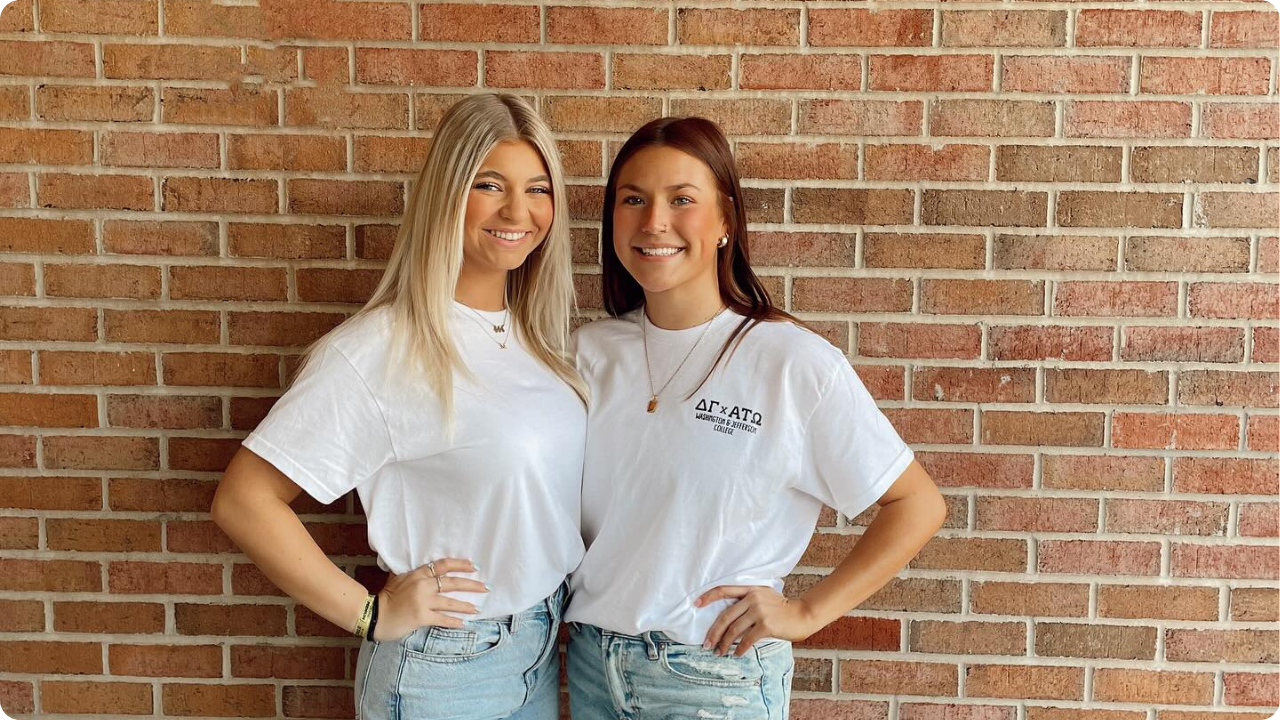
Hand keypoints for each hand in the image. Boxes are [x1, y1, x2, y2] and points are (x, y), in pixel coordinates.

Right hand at [371, 558, 486, 641]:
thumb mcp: (398, 578)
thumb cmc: (386, 597)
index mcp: (418, 574)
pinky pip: (442, 619)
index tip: (474, 566)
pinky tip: (464, 624)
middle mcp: (422, 585)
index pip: (443, 565)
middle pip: (452, 582)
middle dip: (471, 585)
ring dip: (466, 605)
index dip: (460, 565)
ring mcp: (422, 601)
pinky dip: (454, 621)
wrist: (373, 615)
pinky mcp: (420, 616)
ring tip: (477, 609)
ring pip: (450, 601)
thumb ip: (412, 573)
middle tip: (485, 587)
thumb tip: (424, 568)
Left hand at [695, 586, 816, 656]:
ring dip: (724, 644)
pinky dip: (740, 649)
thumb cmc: (782, 608)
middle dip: (714, 632)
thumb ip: (748, 600)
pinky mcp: (766, 625)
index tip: (695, 604)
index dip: (708, 596)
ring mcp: (759, 611)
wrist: (803, 614)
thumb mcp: (765, 596)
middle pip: (725, 616)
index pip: (724, 589)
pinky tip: (736, 654)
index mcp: (750, 589)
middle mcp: (753, 598)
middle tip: (706, 644)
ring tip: (719, 652)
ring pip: (734, 630)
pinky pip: (747, 639)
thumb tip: (728, 618)